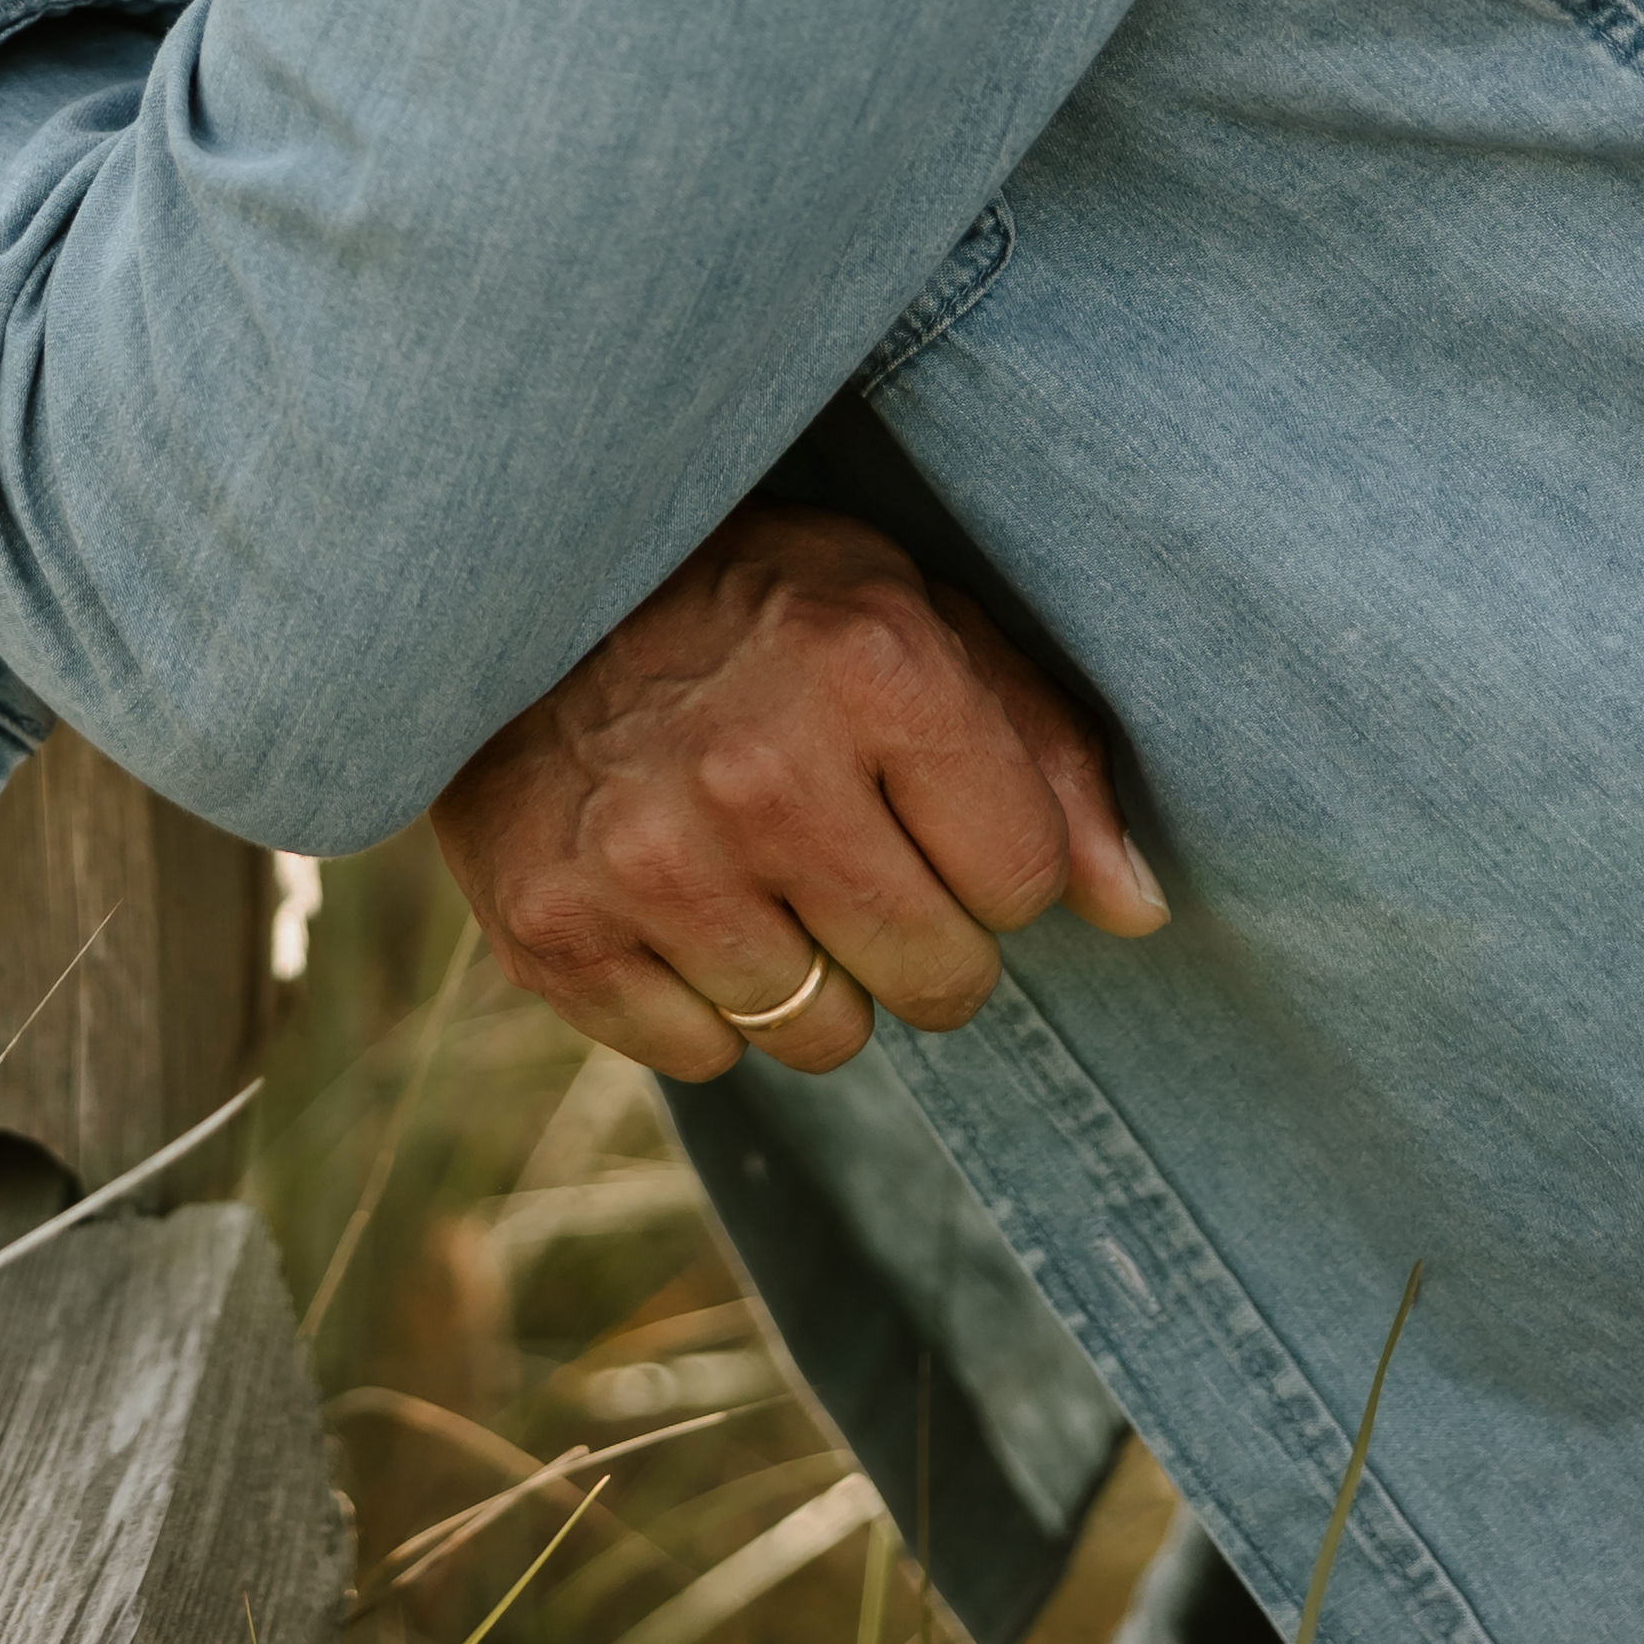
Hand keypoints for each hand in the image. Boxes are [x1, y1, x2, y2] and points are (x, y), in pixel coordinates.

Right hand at [430, 501, 1166, 1081]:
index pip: (1027, 881)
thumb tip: (1141, 910)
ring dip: (807, 970)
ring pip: (822, 1037)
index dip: (990, 853)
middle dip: (920, 936)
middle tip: (847, 848)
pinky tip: (665, 891)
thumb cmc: (742, 595)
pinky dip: (697, 997)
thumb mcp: (904, 611)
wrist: (502, 584)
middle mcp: (766, 767)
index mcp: (876, 665)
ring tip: (748, 859)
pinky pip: (703, 1059)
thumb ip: (1041, 748)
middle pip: (940, 982)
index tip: (924, 798)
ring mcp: (650, 857)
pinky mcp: (555, 929)